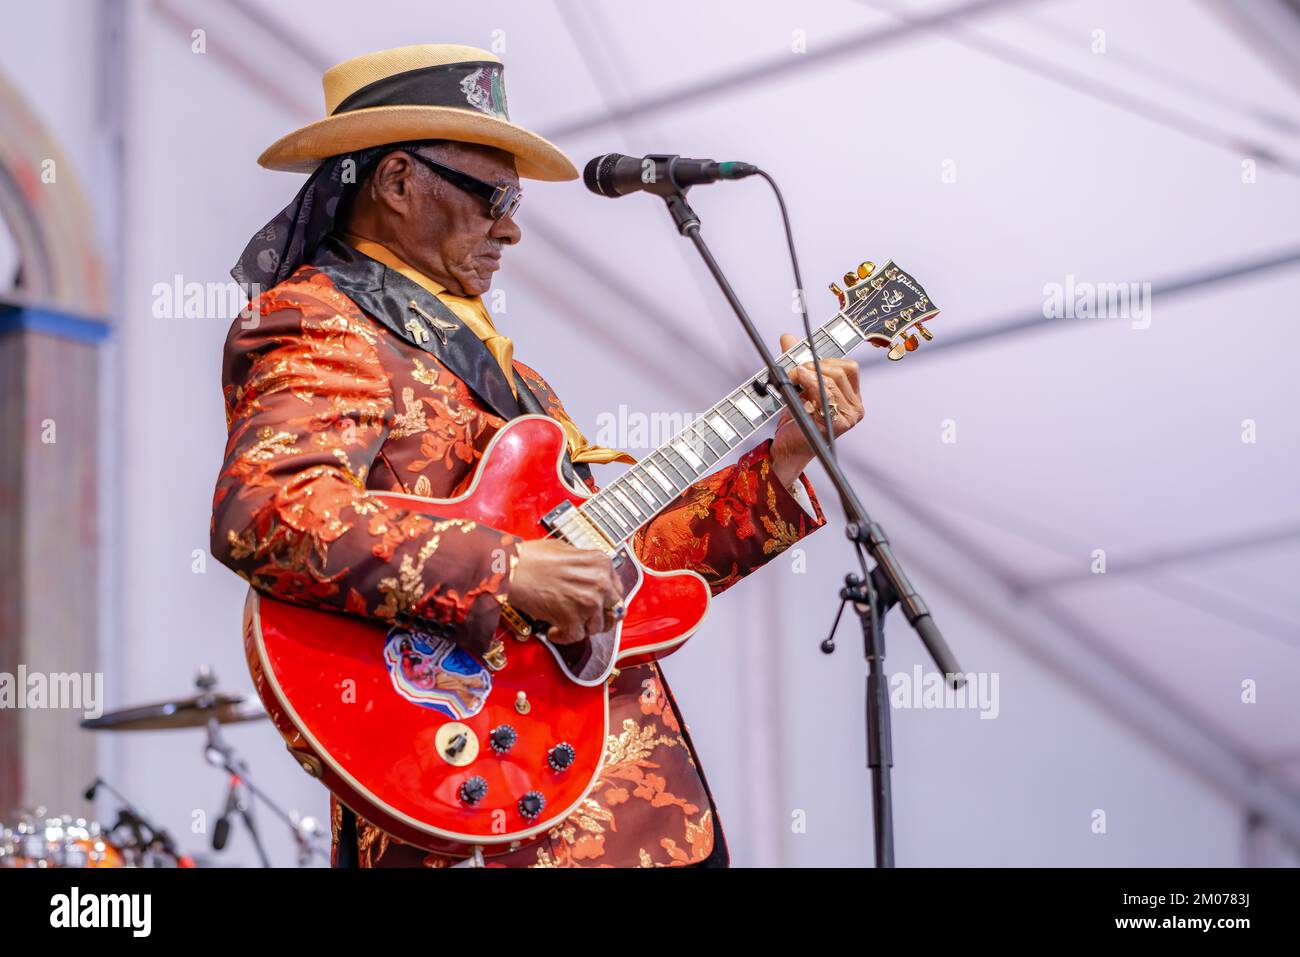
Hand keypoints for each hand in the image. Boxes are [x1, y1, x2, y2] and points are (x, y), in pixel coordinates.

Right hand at [508, 539, 624, 644]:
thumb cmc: (533, 557)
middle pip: (612, 612)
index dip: (607, 602)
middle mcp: (600, 582)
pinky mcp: (572, 619)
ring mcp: (588, 602)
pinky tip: (554, 631)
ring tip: (565, 624)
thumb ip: (586, 567)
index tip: (600, 607)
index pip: (617, 590)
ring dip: (580, 628)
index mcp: (601, 563)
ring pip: (596, 627)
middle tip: (585, 621)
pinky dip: (563, 637)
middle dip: (598, 618)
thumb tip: (591, 580)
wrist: (511, 567)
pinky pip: (575, 637)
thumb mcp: (569, 551)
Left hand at [770, 332, 864, 486]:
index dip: (825, 360)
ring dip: (809, 375)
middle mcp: (856, 407)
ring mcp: (850, 417)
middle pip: (841, 370)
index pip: (848, 367)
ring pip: (833, 380)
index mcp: (851, 396)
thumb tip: (787, 336)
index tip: (803, 363)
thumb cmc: (795, 420)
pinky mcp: (839, 424)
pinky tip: (799, 383)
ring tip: (793, 379)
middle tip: (794, 371)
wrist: (787, 449)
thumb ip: (796, 361)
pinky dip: (810, 384)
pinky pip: (826, 395)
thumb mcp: (797, 386)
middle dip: (814, 366)